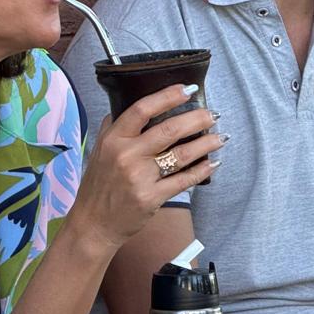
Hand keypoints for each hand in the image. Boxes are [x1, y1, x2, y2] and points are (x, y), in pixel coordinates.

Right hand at [72, 84, 221, 249]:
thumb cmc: (99, 186)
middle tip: (212, 114)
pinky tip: (212, 163)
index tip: (187, 89)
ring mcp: (140, 177)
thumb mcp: (99, 150)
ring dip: (206, 144)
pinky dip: (202, 170)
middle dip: (197, 119)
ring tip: (220, 137)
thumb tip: (127, 101)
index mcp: (113, 139)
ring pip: (182, 154)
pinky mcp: (152, 197)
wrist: (93, 223)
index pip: (142, 109)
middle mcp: (126, 155)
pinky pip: (184, 180)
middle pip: (169, 130)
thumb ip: (113, 126)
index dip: (167, 96)